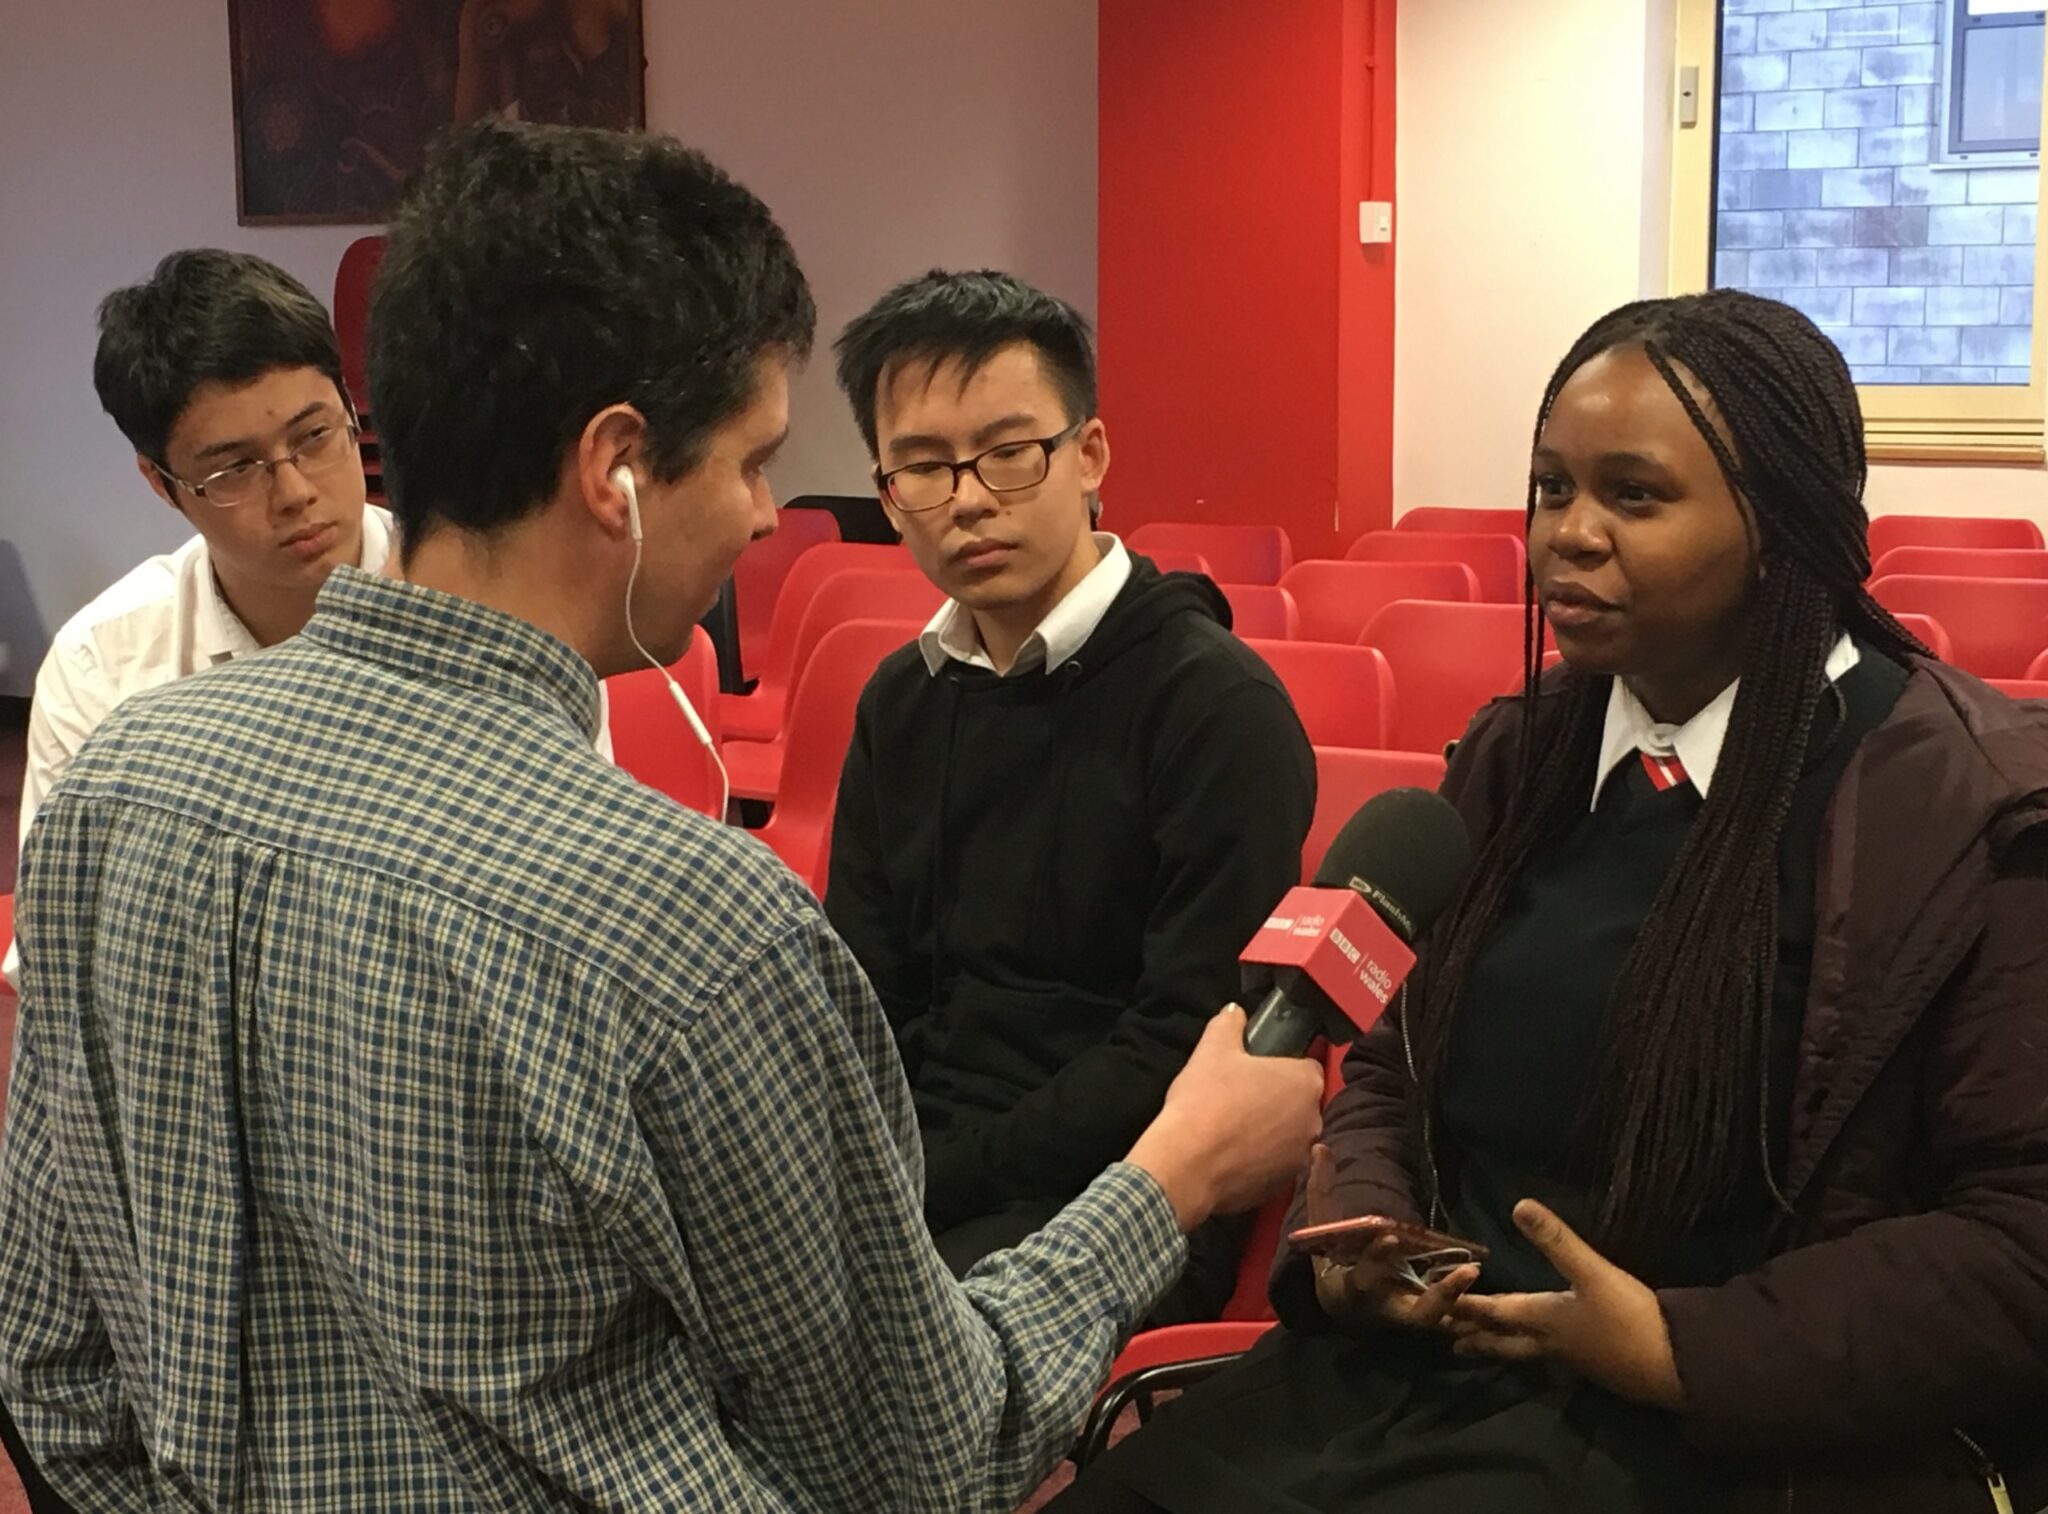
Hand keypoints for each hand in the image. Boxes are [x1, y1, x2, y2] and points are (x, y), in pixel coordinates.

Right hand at [1124, 1006, 1324, 1231]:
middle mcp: (1314, 1120)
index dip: (1282, 1066)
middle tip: (1242, 1096)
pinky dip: (1260, 1159)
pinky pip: (1276, 1164)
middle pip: (1300, 1103)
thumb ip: (1228, 1023)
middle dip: (1278, 1100)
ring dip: (1271, 1131)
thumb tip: (1234, 1011)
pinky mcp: (1283, 1185)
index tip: (1259, 1069)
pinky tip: (1231, 1153)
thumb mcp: (1212, 1049)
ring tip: (1234, 1126)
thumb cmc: (1206, 1101)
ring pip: (1289, 1135)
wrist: (1188, 1164)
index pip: (1307, 1066)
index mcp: (1305, 1082)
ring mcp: (1301, 1156)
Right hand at [1303, 1145, 1478, 1333]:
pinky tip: (1484, 1284)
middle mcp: (1387, 1308)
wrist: (1343, 1306)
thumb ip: (1321, 1190)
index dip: (1376, 1258)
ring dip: (1464, 1300)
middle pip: (1417, 1314)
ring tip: (1477, 1271)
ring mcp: (1410, 1316)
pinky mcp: (1427, 1317)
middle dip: (1442, 1296)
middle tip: (1469, 1270)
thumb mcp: (1322, 1228)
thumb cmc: (1332, 1260)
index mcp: (1355, 1288)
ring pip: (1442, 1320)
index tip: (1391, 1235)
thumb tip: (1320, 1146)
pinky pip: (1451, 1318)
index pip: (1364, 1277)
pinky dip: (1469, 1311)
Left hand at [1448, 1200, 1684, 1410]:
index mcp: (1545, 1317)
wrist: (1675, 1367)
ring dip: (1498, 1348)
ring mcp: (1573, 1358)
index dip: (1465, 1302)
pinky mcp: (1595, 1366)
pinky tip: (1544, 1351)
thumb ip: (1557, 1241)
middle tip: (1448, 1340)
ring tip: (1478, 1350)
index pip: (1494, 1309)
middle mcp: (1551, 1342)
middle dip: (1474, 1336)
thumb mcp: (1593, 1272)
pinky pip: (1550, 1359)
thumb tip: (1518, 1205)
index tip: (1435, 1302)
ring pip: (1525, 1352)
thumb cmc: (1630, 1319)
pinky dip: (1532, 1353)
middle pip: (1504, 1339)